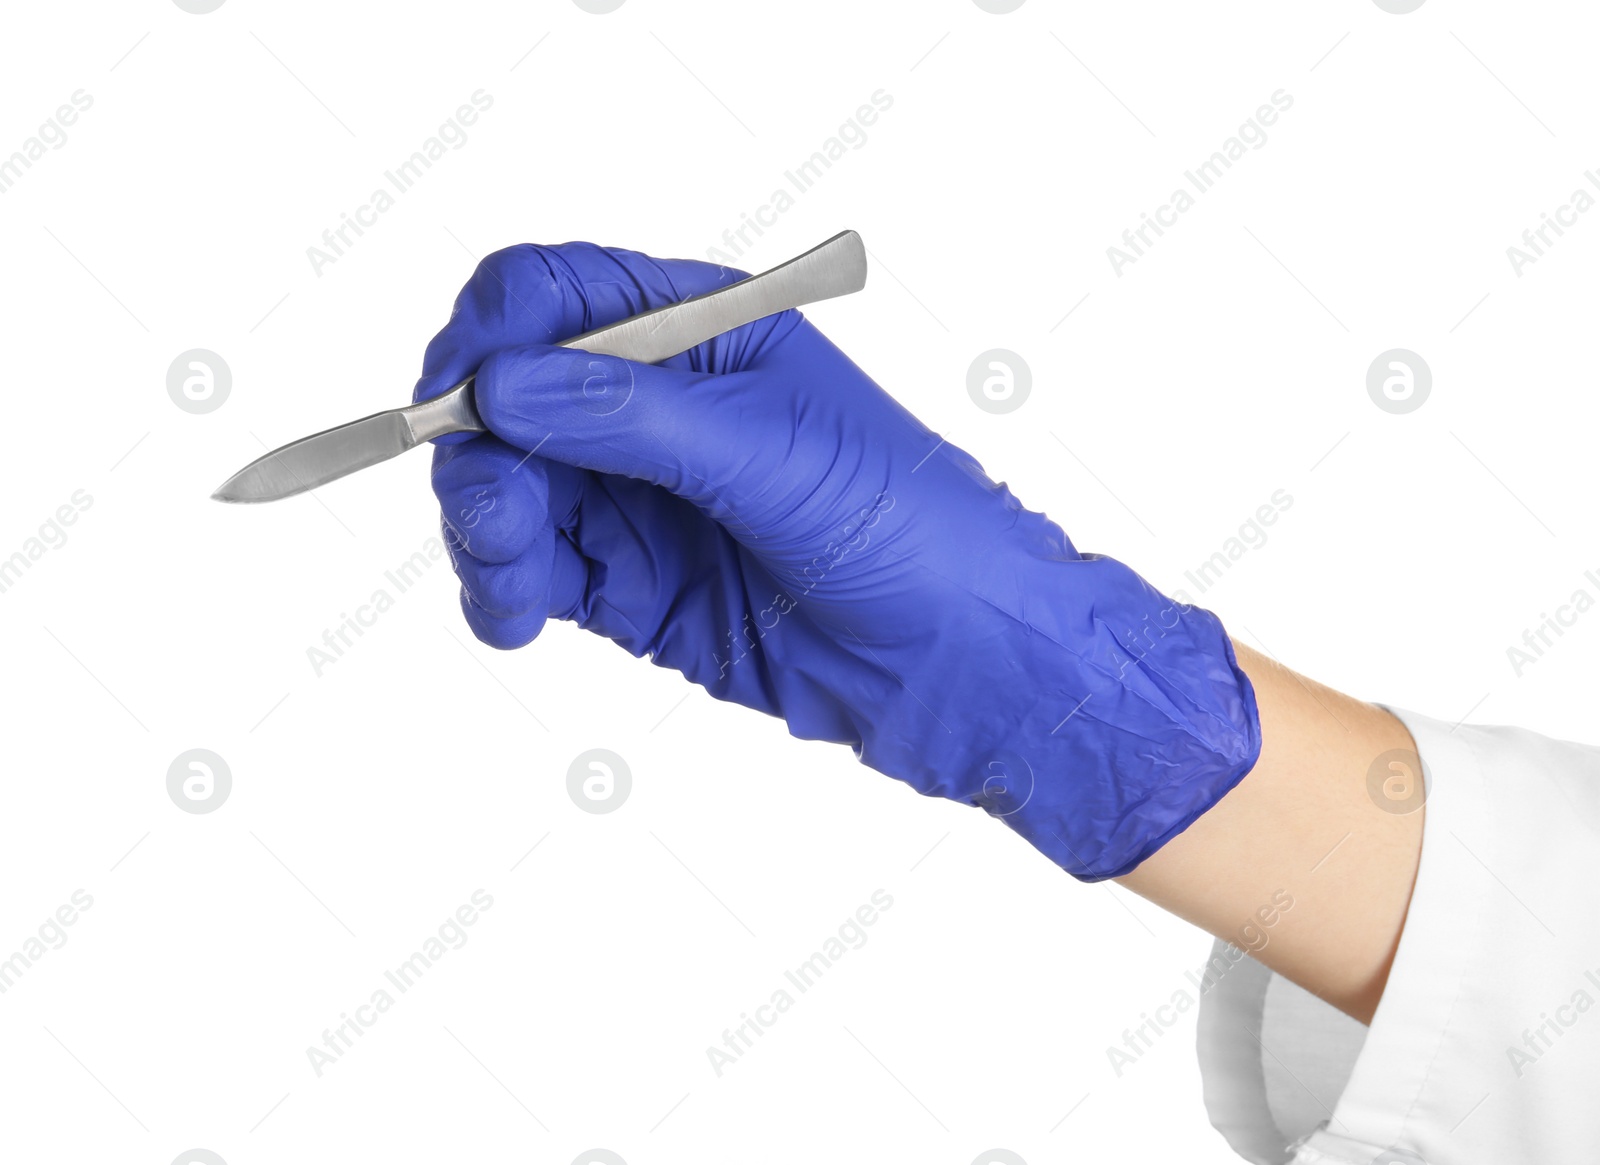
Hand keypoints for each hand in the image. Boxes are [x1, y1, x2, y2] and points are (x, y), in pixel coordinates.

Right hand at [413, 242, 1260, 879]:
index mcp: (700, 331)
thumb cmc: (910, 526)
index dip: (490, 335)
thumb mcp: (775, 455)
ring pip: (506, 489)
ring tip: (513, 589)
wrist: (962, 661)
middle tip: (496, 516)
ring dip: (483, 531)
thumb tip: (503, 383)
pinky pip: (531, 571)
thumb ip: (634, 417)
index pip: (554, 295)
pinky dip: (502, 591)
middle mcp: (653, 405)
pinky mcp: (629, 583)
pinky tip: (515, 618)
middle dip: (478, 451)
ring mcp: (637, 496)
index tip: (463, 398)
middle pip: (506, 397)